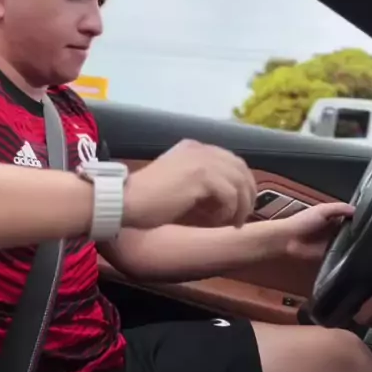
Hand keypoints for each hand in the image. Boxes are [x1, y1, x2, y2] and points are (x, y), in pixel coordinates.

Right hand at [123, 139, 256, 229]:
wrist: (125, 201)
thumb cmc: (145, 200)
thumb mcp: (177, 183)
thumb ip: (199, 182)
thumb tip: (226, 196)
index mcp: (193, 148)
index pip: (230, 160)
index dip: (241, 182)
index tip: (240, 204)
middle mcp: (200, 149)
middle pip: (240, 168)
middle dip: (247, 194)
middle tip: (242, 217)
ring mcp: (201, 160)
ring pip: (239, 182)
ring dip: (239, 205)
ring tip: (231, 222)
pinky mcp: (201, 176)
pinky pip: (229, 194)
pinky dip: (227, 210)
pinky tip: (215, 220)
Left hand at [282, 202, 354, 266]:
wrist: (288, 239)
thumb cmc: (302, 221)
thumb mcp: (322, 210)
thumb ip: (339, 208)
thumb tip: (356, 209)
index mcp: (334, 217)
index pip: (351, 217)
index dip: (361, 218)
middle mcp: (336, 230)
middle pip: (352, 231)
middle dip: (361, 232)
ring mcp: (334, 243)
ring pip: (350, 243)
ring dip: (356, 244)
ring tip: (370, 246)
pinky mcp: (331, 255)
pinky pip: (342, 255)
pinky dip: (349, 255)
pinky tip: (359, 255)